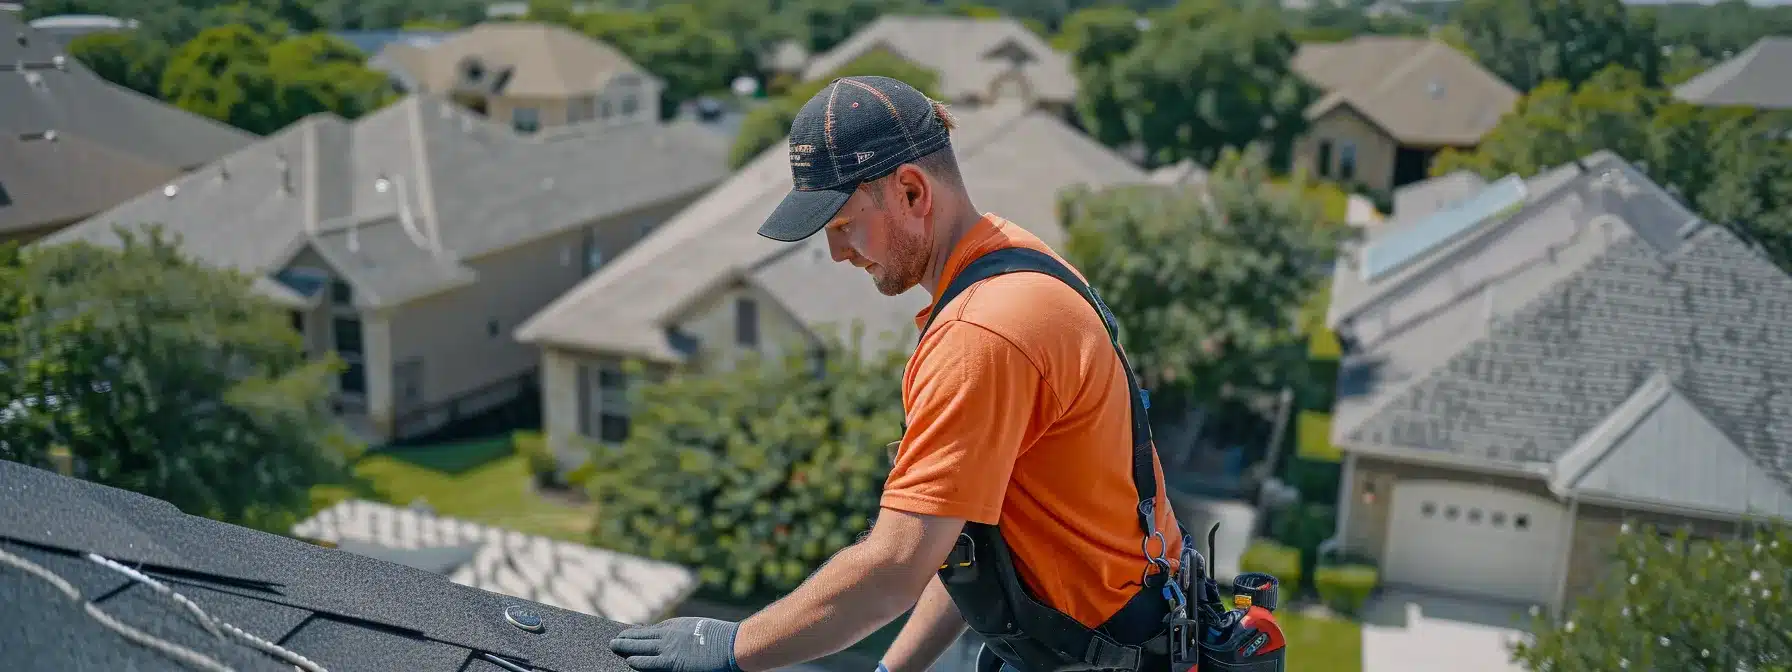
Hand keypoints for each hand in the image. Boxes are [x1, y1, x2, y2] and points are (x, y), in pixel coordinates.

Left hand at [611, 617, 742, 671]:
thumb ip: (689, 634)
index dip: (641, 632)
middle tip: (616, 638)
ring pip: (640, 647)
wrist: (732, 644)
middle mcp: (670, 635)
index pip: (654, 629)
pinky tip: (629, 661)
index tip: (634, 631)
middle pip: (642, 636)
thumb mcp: (703, 629)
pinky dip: (637, 661)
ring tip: (614, 646)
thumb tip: (687, 640)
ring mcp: (669, 648)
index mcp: (678, 625)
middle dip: (628, 638)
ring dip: (625, 646)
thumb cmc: (725, 639)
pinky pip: (648, 663)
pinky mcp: (671, 663)